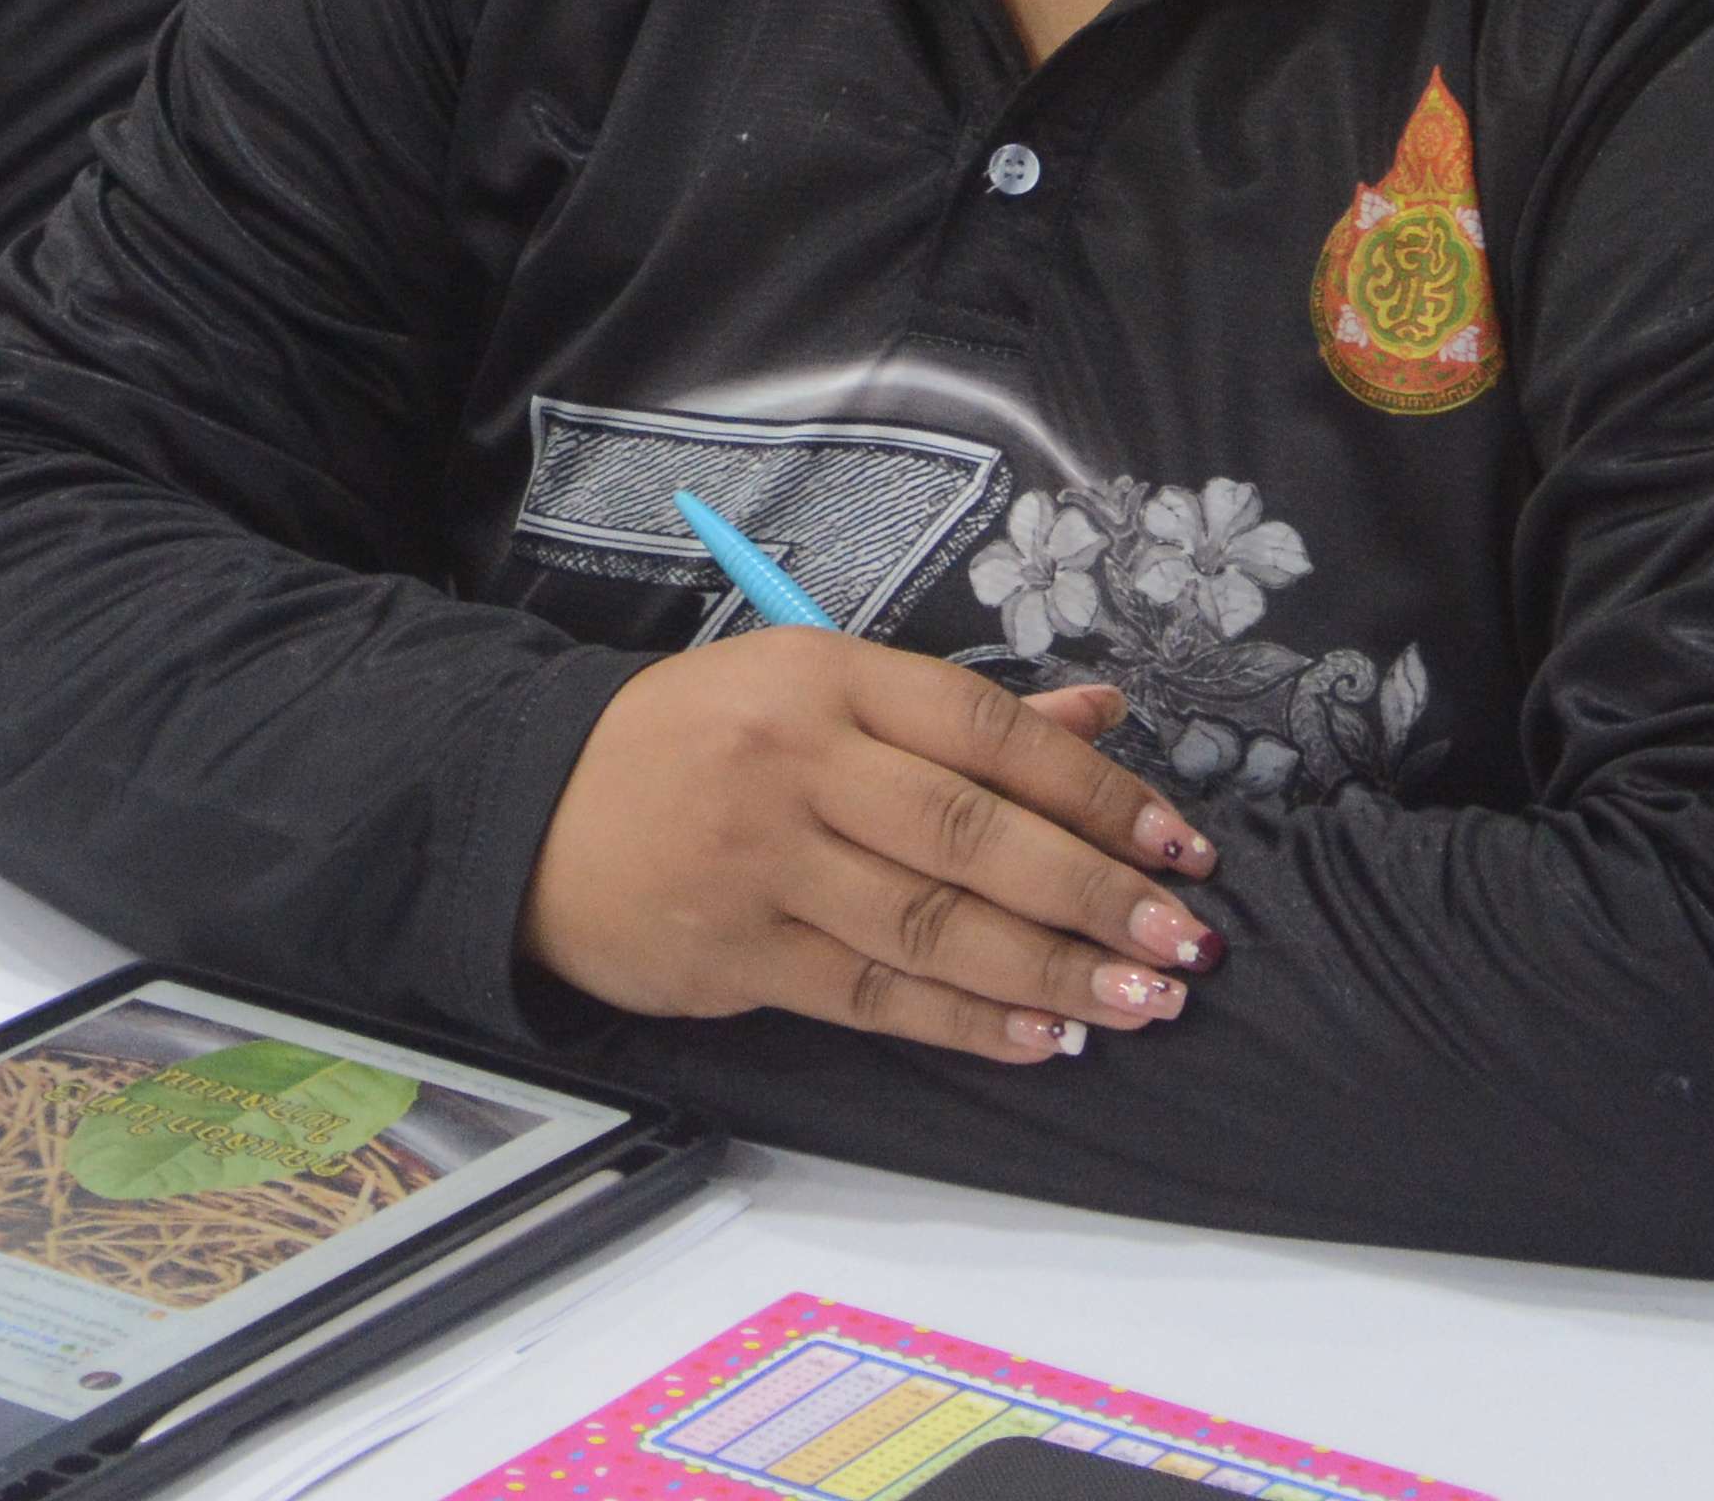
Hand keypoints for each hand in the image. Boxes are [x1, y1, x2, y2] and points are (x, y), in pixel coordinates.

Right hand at [517, 640, 1221, 1064]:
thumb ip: (959, 714)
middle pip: (972, 835)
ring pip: (932, 925)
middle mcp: (798, 764)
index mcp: (825, 677)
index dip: (1095, 789)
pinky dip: (965, 1021)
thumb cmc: (695, 739)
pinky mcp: (736, 954)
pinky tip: (1040, 1036)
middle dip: (1092, 893)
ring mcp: (763, 864)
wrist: (531, 809)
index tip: (1175, 842)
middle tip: (1182, 938)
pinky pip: (872, 995)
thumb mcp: (814, 686)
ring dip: (1051, 972)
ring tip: (1140, 1001)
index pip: (988, 731)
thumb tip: (1101, 717)